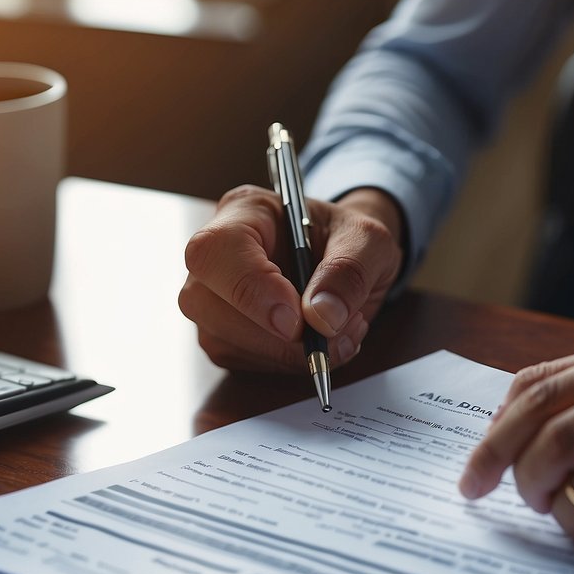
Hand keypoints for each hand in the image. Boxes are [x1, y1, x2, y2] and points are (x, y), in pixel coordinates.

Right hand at [179, 185, 403, 371]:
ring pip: (220, 340)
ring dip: (284, 353)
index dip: (250, 288)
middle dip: (270, 335)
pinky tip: (315, 343)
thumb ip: (350, 271)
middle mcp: (216, 253)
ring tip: (338, 333)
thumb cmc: (349, 240)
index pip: (216, 248)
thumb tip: (322, 317)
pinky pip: (239, 361)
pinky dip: (283, 363)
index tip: (296, 320)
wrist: (348, 259)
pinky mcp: (222, 332)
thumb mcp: (370, 242)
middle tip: (329, 335)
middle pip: (204, 301)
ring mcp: (211, 295)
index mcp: (245, 211)